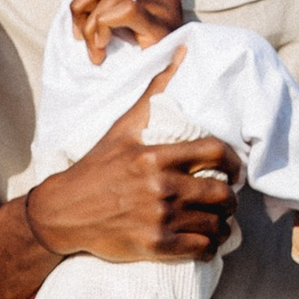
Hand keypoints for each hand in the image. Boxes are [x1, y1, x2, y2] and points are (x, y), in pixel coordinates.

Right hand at [24, 54, 238, 266]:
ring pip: (214, 224)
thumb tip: (183, 51)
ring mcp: (158, 218)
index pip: (216, 153)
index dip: (235, 163)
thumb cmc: (97, 165)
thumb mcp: (124, 126)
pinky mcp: (154, 245)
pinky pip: (201, 247)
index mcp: (155, 155)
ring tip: (219, 221)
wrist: (64, 211)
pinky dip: (210, 246)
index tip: (234, 171)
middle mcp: (160, 186)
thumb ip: (157, 90)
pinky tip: (207, 241)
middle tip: (226, 199)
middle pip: (221, 193)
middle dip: (230, 198)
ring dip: (222, 225)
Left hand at [69, 0, 185, 67]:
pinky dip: (101, 27)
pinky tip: (101, 49)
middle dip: (84, 2)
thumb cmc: (144, 63)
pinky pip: (124, 9)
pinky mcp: (162, 29)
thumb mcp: (128, 26)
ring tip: (94, 49)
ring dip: (90, 23)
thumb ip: (115, 2)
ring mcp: (167, 9)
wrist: (170, 94)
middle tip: (79, 34)